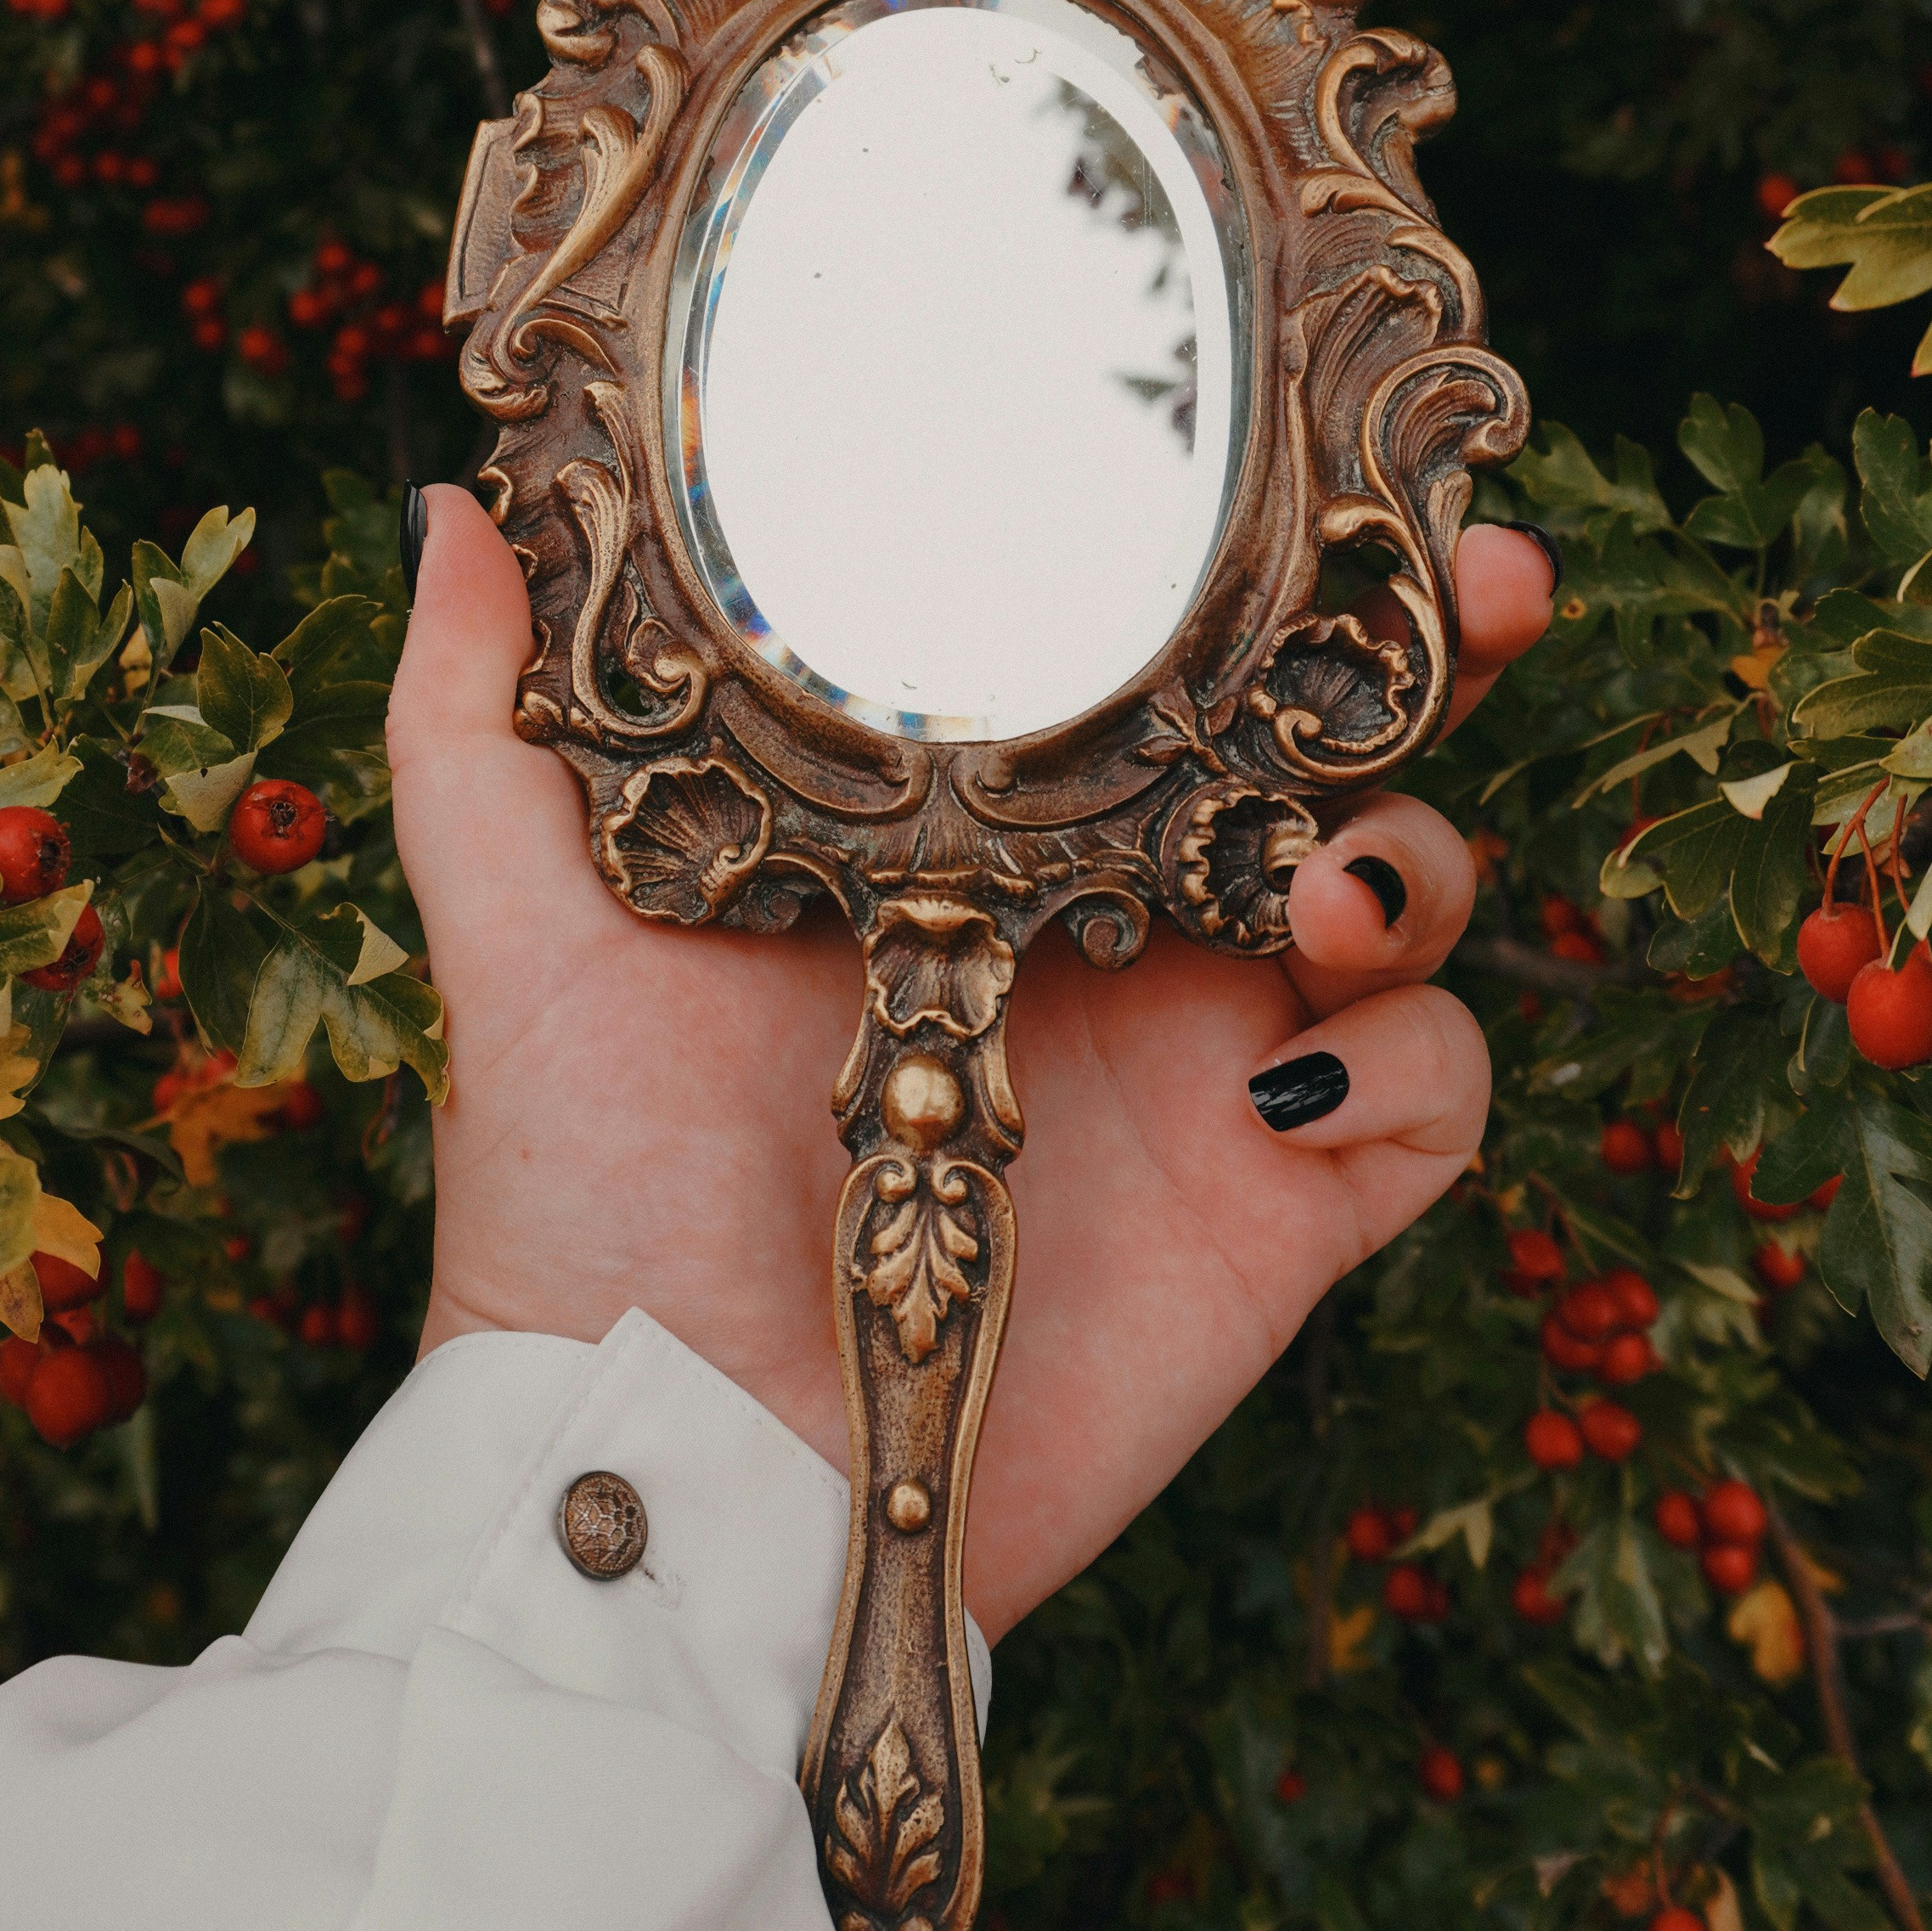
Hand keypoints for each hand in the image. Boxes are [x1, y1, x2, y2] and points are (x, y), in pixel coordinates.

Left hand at [390, 497, 1553, 1640]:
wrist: (679, 1460)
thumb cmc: (586, 1195)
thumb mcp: (524, 923)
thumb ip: (482, 719)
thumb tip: (449, 506)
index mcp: (973, 838)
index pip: (1143, 662)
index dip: (1241, 564)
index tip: (1311, 471)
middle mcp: (1113, 926)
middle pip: (1322, 751)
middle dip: (1425, 659)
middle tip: (1482, 586)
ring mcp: (1206, 1065)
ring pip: (1404, 906)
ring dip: (1416, 864)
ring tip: (1327, 889)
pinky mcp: (1277, 1208)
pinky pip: (1428, 1100)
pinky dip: (1412, 1066)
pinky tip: (1300, 1075)